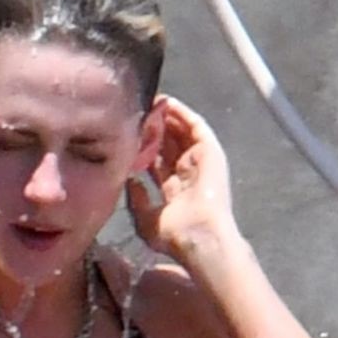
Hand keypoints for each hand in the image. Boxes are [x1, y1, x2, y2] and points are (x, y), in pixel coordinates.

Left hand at [127, 96, 243, 270]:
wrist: (198, 235)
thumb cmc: (174, 234)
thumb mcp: (146, 220)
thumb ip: (137, 200)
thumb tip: (131, 182)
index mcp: (173, 191)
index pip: (156, 162)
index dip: (142, 147)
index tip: (126, 135)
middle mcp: (187, 174)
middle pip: (168, 144)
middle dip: (153, 128)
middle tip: (136, 112)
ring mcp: (200, 162)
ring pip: (181, 132)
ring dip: (166, 117)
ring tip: (149, 101)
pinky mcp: (210, 151)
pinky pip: (196, 126)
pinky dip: (183, 113)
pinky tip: (167, 102)